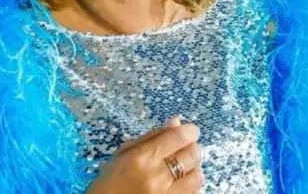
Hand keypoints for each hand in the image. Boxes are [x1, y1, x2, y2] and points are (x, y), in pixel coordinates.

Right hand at [87, 117, 204, 193]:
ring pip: (198, 176)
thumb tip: (178, 121)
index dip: (190, 131)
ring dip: (192, 171)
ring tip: (180, 172)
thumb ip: (152, 137)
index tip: (188, 133)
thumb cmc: (110, 183)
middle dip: (191, 150)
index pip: (180, 137)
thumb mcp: (123, 155)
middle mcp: (157, 177)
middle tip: (182, 153)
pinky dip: (190, 188)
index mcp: (142, 159)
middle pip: (193, 154)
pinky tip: (178, 187)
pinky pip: (194, 193)